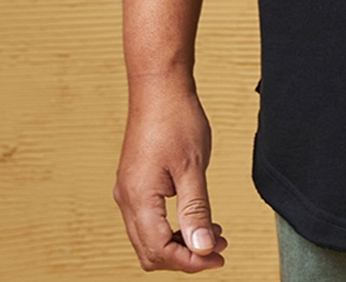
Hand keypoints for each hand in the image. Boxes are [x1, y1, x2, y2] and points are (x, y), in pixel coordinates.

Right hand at [114, 77, 227, 271]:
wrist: (159, 85)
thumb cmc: (176, 119)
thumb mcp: (193, 167)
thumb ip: (196, 210)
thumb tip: (201, 248)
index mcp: (138, 198)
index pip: (160, 250)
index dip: (190, 260)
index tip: (218, 256)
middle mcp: (127, 199)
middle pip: (150, 251)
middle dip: (185, 255)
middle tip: (218, 246)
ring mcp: (128, 190)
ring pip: (148, 237)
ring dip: (180, 241)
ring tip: (212, 232)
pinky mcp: (134, 181)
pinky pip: (148, 219)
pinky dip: (171, 226)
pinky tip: (196, 215)